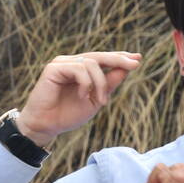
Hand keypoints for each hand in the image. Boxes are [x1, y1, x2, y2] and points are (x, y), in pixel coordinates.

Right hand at [16, 51, 141, 145]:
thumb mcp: (95, 99)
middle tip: (134, 64)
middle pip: (99, 56)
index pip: (102, 59)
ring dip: (100, 83)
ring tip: (100, 101)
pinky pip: (79, 68)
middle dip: (118, 59)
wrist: (46, 126)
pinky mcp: (53, 68)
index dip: (119, 58)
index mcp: (80, 69)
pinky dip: (85, 83)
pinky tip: (83, 96)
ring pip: (91, 63)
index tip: (137, 59)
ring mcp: (61, 63)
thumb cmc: (67, 114)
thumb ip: (108, 84)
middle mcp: (71, 62)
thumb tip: (126, 68)